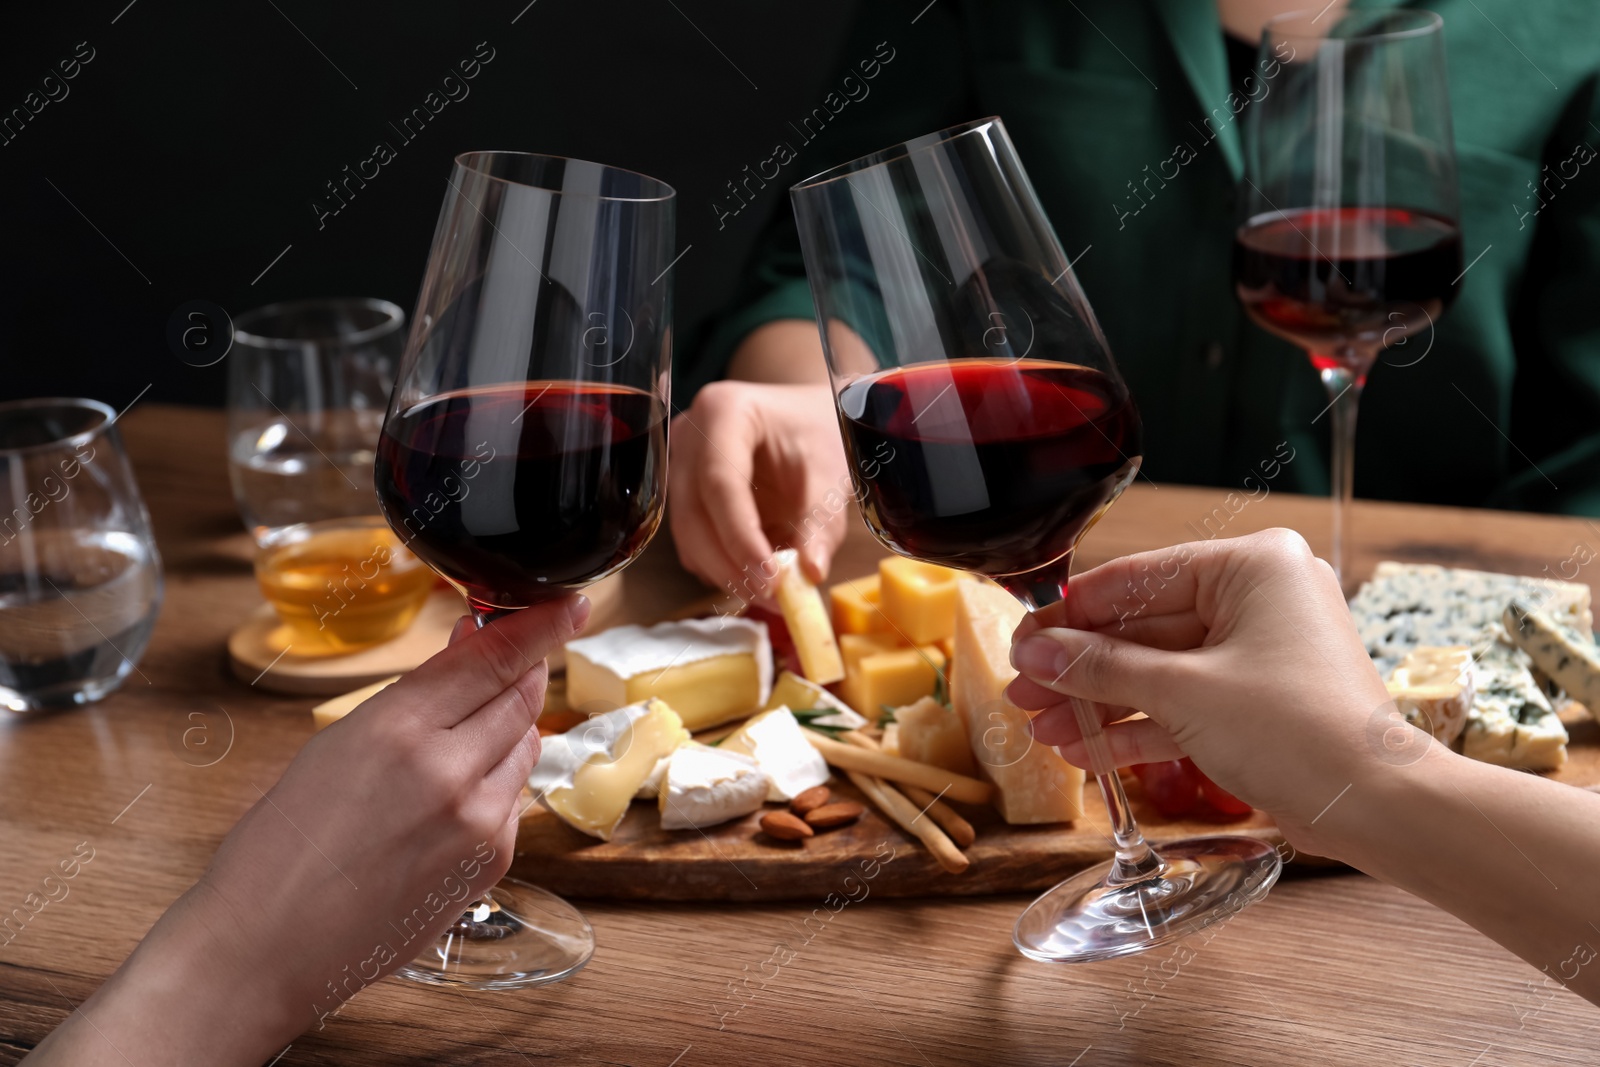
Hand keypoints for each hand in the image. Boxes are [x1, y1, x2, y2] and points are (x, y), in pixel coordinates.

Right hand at [34, 595, 588, 1065]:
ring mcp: (479, 823)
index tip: (572, 604)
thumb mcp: (336, 746)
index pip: (493, 657)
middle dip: (516, 676)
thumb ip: (415, 700)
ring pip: (524, 748)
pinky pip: (514, 801)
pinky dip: (496, 787)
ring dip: (505, 733)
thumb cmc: (281, 847)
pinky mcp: (491, 864)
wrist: (266, 947)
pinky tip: (448, 805)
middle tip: (501, 665)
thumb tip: (470, 649)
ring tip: (450, 752)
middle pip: (520, 698)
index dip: (540, 623)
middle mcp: (450, 772)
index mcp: (399, 729)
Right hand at [668, 379, 849, 594]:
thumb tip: (811, 573)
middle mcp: (689, 436)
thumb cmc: (817, 432)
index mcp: (723, 412)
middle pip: (693, 513)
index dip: (739, 535)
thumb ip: (820, 522)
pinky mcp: (683, 494)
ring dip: (724, 571)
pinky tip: (754, 576)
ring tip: (770, 593)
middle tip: (770, 595)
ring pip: (687, 534)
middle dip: (729, 563)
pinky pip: (692, 540)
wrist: (807, 417)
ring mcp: (680, 464)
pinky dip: (720, 565)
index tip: (768, 575)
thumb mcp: (829, 472)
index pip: (720, 481)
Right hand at [1003, 529, 1391, 854]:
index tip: (1024, 640)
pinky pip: (1184, 704)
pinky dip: (1139, 727)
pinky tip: (1087, 752)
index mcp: (1252, 567)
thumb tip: (1038, 653)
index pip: (1137, 580)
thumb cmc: (1299, 730)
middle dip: (1080, 669)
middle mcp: (1258, 599)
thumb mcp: (1184, 692)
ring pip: (1159, 670)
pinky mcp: (1258, 702)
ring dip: (1100, 703)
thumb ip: (1103, 669)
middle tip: (1023, 689)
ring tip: (1043, 729)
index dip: (1072, 615)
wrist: (1377, 806)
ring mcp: (1260, 653)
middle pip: (1143, 628)